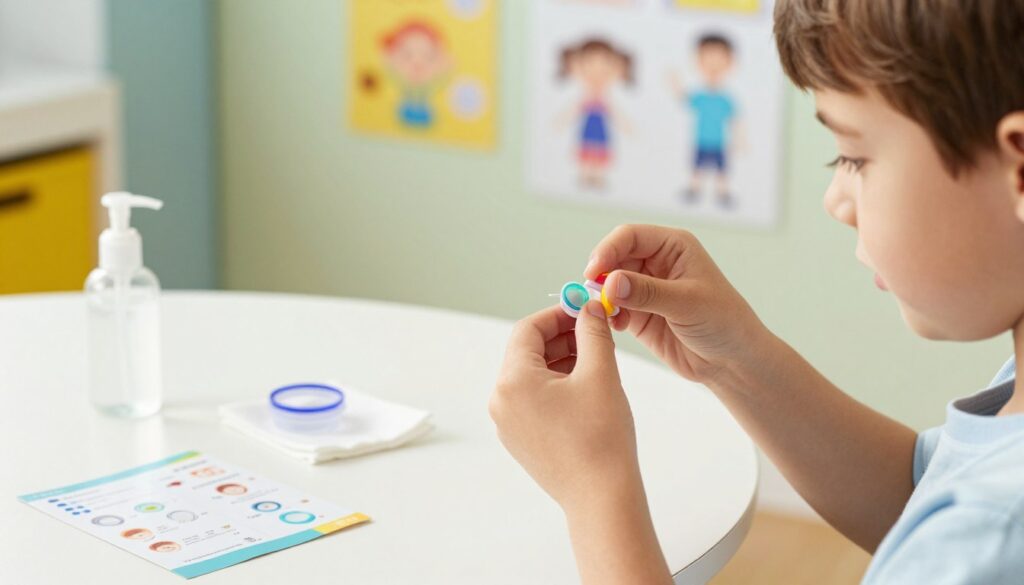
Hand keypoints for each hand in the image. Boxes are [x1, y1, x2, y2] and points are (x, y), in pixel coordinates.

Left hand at [489, 302, 640, 510]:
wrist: (601, 498)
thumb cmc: (600, 438)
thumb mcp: (600, 373)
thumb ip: (592, 332)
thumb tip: (589, 308)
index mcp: (512, 381)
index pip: (527, 330)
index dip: (558, 314)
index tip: (583, 309)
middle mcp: (501, 401)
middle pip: (526, 352)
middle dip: (561, 338)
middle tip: (594, 332)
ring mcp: (508, 424)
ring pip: (531, 377)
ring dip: (560, 361)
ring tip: (596, 360)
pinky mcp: (520, 440)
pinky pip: (533, 401)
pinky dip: (555, 386)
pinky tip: (585, 388)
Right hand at [585, 224, 769, 385]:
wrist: (733, 361)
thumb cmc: (724, 322)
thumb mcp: (687, 303)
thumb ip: (648, 292)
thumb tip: (610, 282)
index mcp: (673, 246)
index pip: (630, 236)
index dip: (608, 250)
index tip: (594, 272)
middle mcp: (656, 262)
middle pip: (614, 257)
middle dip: (602, 275)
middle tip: (595, 296)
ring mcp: (645, 288)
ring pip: (609, 283)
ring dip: (603, 297)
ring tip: (608, 314)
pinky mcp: (639, 313)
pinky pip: (612, 308)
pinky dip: (608, 315)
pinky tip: (618, 325)